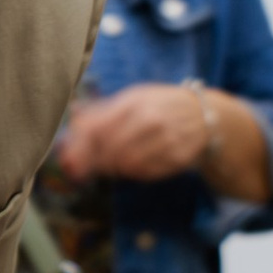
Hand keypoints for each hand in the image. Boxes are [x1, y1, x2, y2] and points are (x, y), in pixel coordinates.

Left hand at [57, 83, 270, 200]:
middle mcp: (150, 120)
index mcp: (135, 102)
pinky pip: (145, 173)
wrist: (204, 115)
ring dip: (111, 169)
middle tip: (81, 169)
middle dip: (92, 163)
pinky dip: (131, 173)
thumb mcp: (133, 98)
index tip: (67, 159)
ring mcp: (165, 140)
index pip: (98, 128)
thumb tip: (72, 118)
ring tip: (107, 167)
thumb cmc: (160, 105)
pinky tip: (128, 168)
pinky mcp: (177, 159)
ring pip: (126, 165)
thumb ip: (103, 110)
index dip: (80, 148)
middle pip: (110, 149)